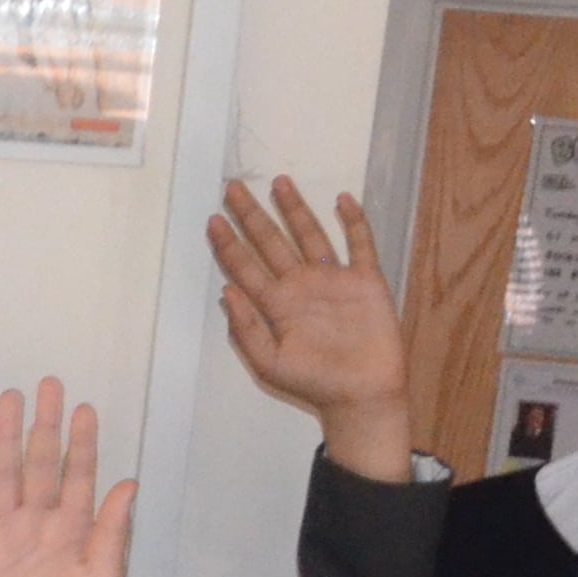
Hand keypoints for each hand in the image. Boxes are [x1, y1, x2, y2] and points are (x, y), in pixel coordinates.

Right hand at [0, 382, 136, 576]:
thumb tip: (129, 483)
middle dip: (44, 424)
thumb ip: (112, 530)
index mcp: (74, 531)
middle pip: (39, 463)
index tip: (85, 409)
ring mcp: (3, 534)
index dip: (82, 443)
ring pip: (4, 473)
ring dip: (5, 436)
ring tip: (9, 399)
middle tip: (48, 385)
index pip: (78, 475)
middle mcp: (38, 524)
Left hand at [207, 175, 413, 475]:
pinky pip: (359, 244)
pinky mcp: (365, 280)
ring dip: (295, 208)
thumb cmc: (313, 383)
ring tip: (279, 182)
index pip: (245, 266)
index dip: (228, 243)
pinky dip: (353, 222)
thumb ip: (246, 327)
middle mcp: (301, 285)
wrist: (361, 395)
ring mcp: (333, 280)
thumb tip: (226, 290)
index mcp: (275, 304)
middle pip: (271, 241)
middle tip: (232, 187)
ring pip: (310, 234)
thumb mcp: (269, 362)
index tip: (212, 220)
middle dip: (252, 215)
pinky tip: (342, 200)